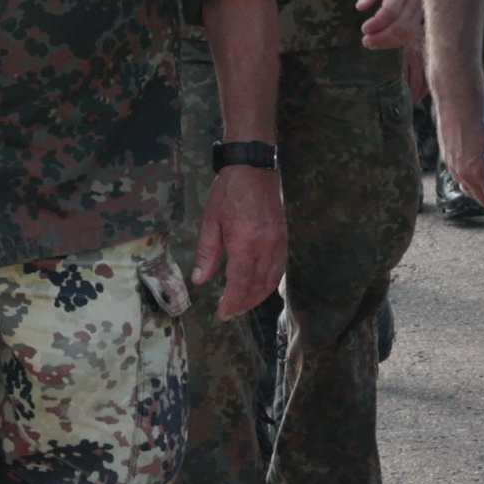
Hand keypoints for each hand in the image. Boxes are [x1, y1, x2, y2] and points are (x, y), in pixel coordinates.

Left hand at [193, 163, 290, 318]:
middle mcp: (265, 248)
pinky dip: (269, 283)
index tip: (223, 314)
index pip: (240, 283)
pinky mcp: (283, 239)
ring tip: (243, 304)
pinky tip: (259, 286)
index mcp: (245, 244)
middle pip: (258, 286)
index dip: (232, 302)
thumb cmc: (228, 193)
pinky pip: (279, 269)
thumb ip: (207, 253)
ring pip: (272, 280)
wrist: (254, 168)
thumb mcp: (210, 221)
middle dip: (244, 303)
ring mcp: (278, 244)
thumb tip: (200, 280)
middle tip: (230, 312)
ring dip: (258, 296)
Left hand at [355, 0, 424, 51]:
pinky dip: (400, 40)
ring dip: (390, 42)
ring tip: (373, 43)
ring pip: (409, 31)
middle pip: (400, 25)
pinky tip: (386, 40)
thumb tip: (360, 7)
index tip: (364, 29)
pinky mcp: (426, 12)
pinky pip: (414, 31)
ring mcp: (423, 6)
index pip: (390, 10)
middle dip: (382, 37)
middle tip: (366, 42)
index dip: (377, 23)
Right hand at [434, 87, 483, 210]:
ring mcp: (454, 167)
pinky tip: (480, 171)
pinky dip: (470, 179)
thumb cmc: (483, 114)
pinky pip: (461, 179)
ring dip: (481, 189)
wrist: (457, 97)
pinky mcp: (447, 160)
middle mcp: (464, 173)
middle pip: (481, 199)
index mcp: (479, 170)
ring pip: (469, 190)